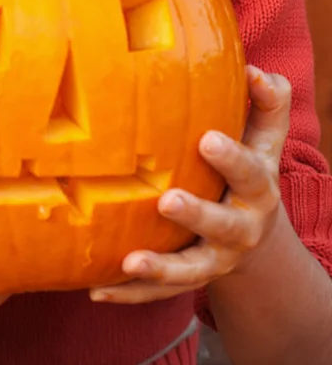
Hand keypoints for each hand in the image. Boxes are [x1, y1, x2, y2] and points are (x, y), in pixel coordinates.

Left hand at [92, 65, 288, 304]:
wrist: (253, 237)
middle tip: (168, 200)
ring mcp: (212, 259)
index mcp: (256, 190)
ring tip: (131, 261)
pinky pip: (156, 293)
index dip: (232, 158)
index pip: (248, 172)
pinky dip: (128, 292)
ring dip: (161, 267)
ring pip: (190, 270)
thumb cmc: (245, 169)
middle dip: (197, 214)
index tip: (207, 139)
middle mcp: (239, 229)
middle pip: (223, 226)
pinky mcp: (185, 281)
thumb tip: (258, 71)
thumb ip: (266, 104)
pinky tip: (97, 291)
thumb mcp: (263, 139)